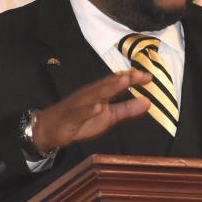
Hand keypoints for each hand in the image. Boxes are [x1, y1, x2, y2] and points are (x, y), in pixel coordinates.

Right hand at [33, 69, 151, 152]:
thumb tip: (148, 102)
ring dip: (109, 87)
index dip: (133, 79)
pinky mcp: (71, 116)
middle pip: (109, 84)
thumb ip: (127, 109)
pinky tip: (98, 107)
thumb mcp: (109, 117)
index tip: (149, 76)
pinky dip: (89, 109)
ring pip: (96, 94)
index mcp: (101, 93)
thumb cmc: (82, 120)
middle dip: (124, 79)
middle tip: (139, 74)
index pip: (118, 83)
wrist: (52, 127)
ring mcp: (81, 104)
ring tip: (123, 82)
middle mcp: (92, 94)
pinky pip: (81, 112)